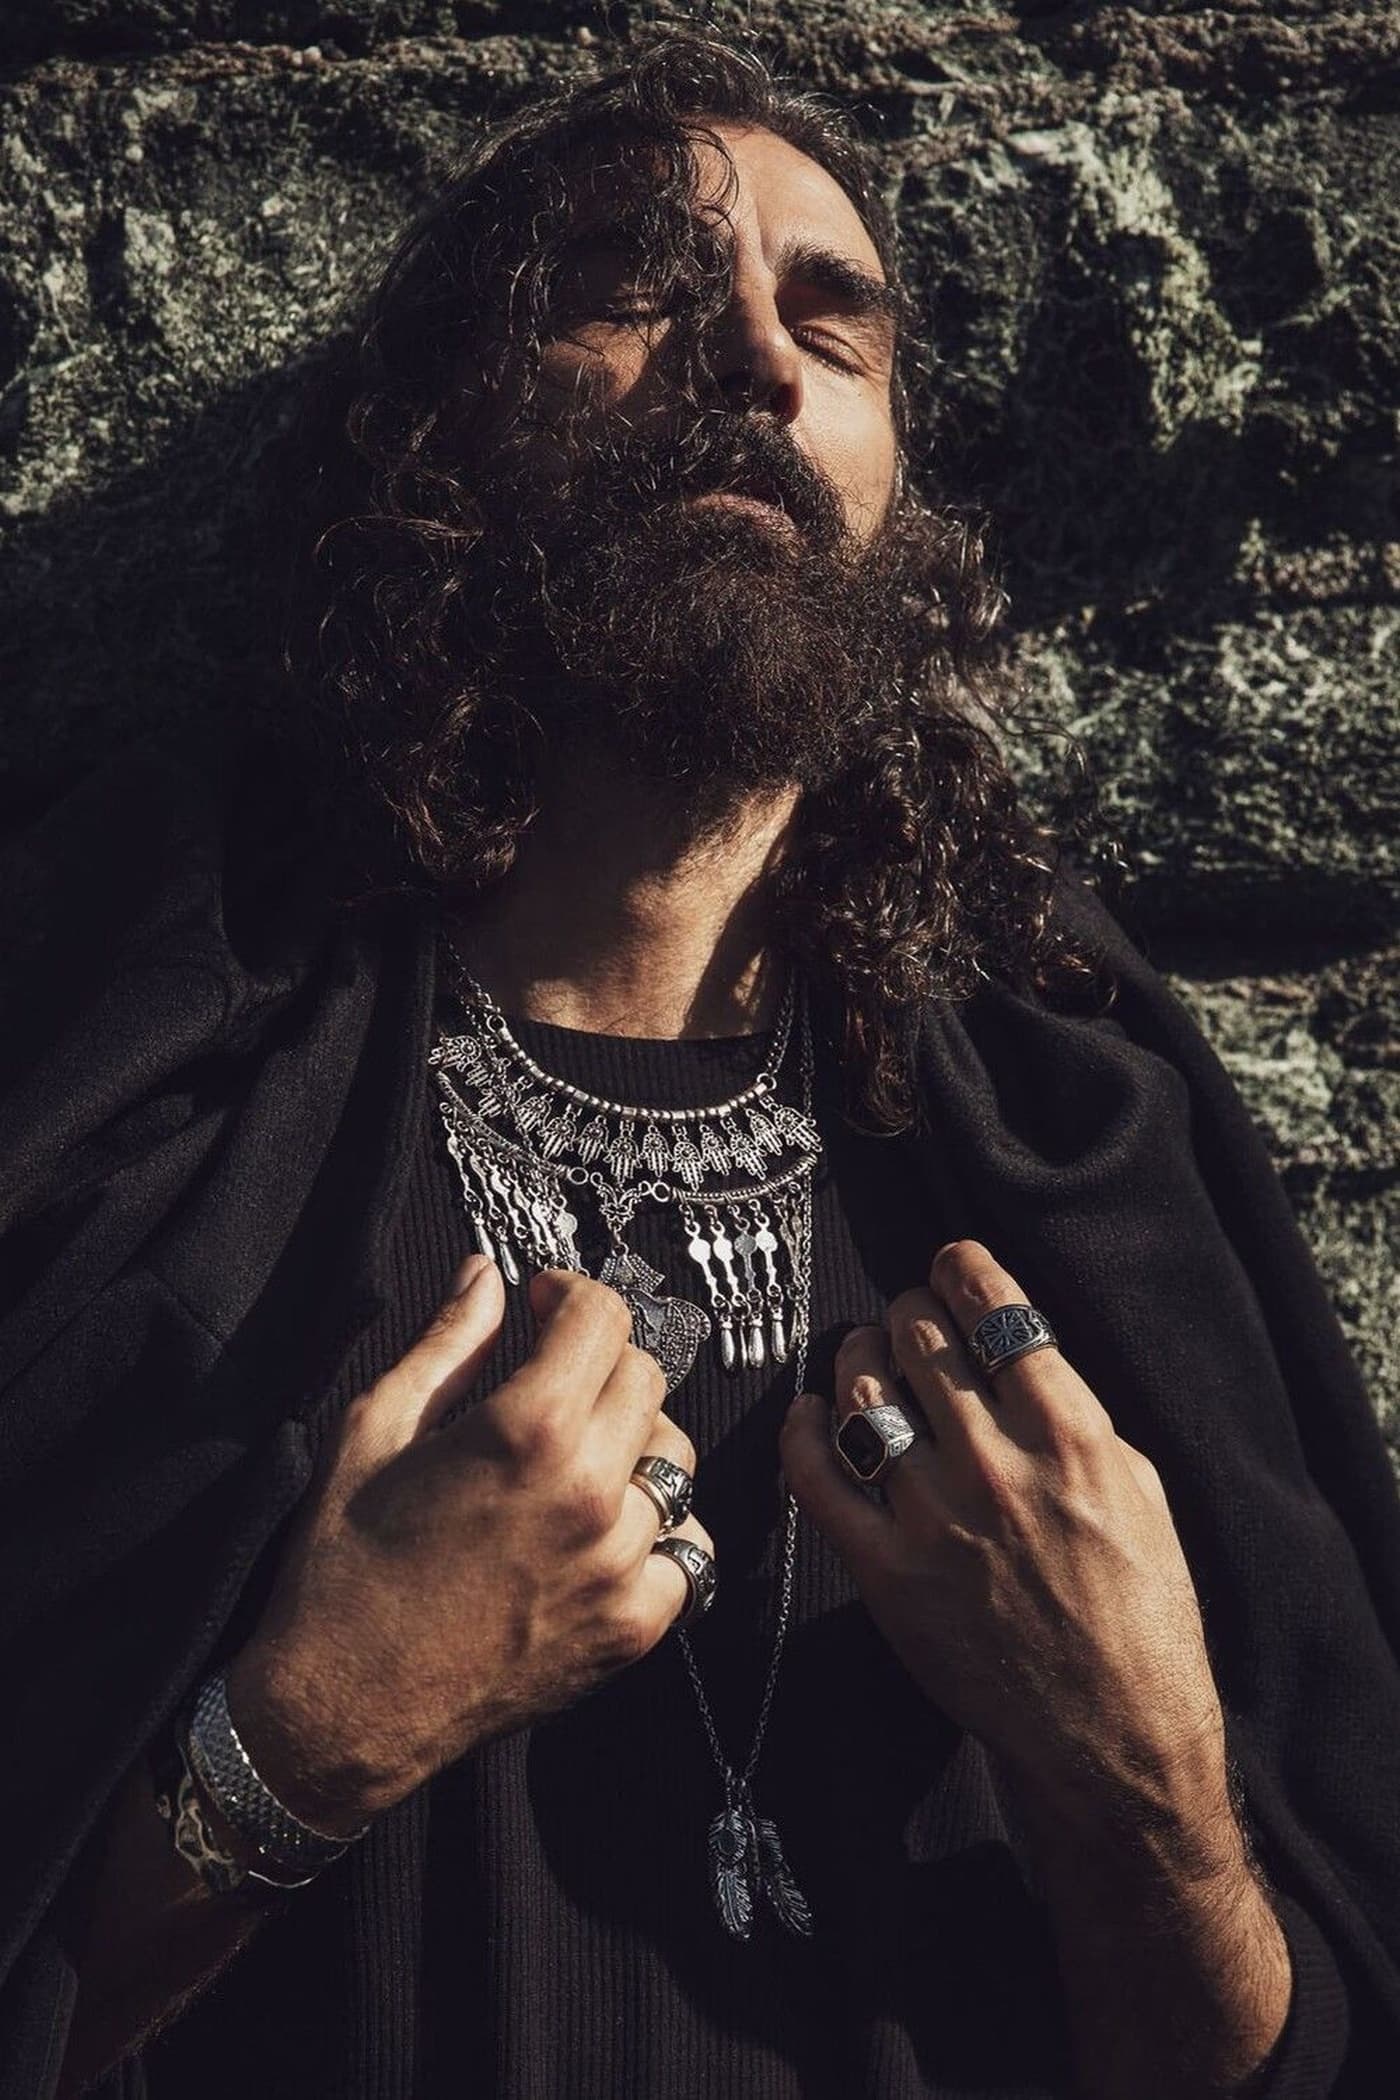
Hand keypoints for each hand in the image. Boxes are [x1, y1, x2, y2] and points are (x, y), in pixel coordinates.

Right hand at [226, 1257, 710, 1832]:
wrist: (338, 1710)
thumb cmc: (342, 1567)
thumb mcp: (374, 1429)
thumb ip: (448, 1342)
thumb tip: (487, 1276)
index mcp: (527, 1432)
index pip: (603, 1320)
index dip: (570, 1296)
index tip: (543, 1305)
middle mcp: (591, 1493)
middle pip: (646, 1381)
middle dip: (598, 1363)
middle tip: (550, 1380)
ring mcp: (620, 1566)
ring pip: (673, 1460)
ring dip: (630, 1445)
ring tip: (571, 1461)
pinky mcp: (633, 1628)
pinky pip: (689, 1549)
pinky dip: (658, 1532)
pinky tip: (603, 1532)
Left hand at [780, 1239, 1234, 1854]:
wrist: (1112, 1733)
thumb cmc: (1140, 1613)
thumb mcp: (1138, 1487)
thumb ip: (1073, 1412)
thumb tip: (1012, 1347)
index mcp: (1071, 1436)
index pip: (995, 1311)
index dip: (962, 1270)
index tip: (952, 1265)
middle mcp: (997, 1466)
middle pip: (920, 1338)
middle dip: (909, 1309)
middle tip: (910, 1316)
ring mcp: (933, 1518)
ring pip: (863, 1391)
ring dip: (857, 1354)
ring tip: (865, 1351)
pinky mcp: (885, 1570)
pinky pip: (817, 1478)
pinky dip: (802, 1431)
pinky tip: (807, 1410)